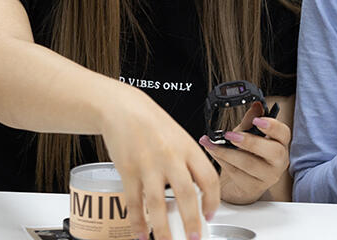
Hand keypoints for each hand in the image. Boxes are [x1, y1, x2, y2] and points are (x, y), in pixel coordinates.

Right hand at [102, 87, 218, 239]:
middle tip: (194, 238)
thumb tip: (197, 192)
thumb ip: (189, 163)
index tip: (210, 215)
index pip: (209, 178)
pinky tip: (141, 234)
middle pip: (186, 195)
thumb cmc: (153, 124)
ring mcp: (148, 165)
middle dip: (191, 222)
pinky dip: (137, 222)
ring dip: (163, 229)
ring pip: (157, 204)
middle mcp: (171, 157)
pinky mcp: (128, 171)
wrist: (124, 109)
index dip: (213, 200)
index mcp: (189, 148)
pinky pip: (134, 202)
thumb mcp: (180, 137)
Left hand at [199, 103, 290, 204]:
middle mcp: (279, 161)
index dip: (272, 126)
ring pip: (250, 164)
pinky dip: (221, 161)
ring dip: (227, 152)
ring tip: (213, 144)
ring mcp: (268, 176)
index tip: (257, 120)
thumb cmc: (249, 154)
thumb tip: (256, 105)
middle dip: (250, 142)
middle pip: (272, 151)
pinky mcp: (254, 187)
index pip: (284, 133)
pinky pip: (236, 173)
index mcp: (280, 143)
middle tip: (230, 135)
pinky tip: (213, 152)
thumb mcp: (249, 134)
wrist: (242, 181)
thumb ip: (251, 121)